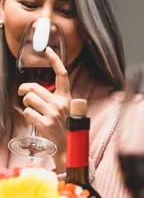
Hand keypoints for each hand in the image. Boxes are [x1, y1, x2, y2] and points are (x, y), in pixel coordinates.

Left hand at [18, 46, 70, 168]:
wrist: (67, 148)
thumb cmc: (63, 128)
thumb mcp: (64, 111)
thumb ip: (53, 99)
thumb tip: (32, 91)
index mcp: (66, 98)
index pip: (62, 75)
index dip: (55, 60)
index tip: (47, 50)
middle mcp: (60, 104)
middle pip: (34, 87)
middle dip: (24, 89)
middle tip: (21, 93)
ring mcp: (53, 113)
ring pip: (29, 98)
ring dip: (26, 104)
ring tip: (32, 111)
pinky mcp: (45, 123)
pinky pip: (27, 112)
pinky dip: (27, 116)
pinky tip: (34, 121)